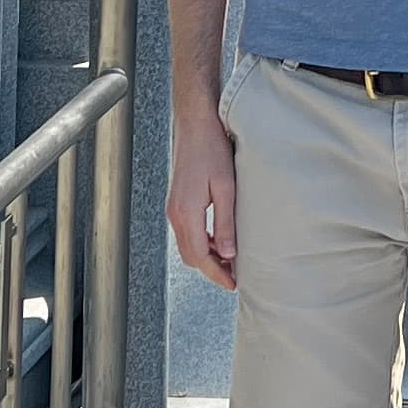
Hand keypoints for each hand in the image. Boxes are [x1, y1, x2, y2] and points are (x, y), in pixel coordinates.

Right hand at [167, 103, 237, 290]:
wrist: (196, 123)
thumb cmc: (211, 149)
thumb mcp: (226, 188)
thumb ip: (226, 223)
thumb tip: (230, 254)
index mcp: (187, 213)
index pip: (200, 256)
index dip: (217, 274)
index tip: (233, 283)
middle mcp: (176, 213)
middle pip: (191, 256)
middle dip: (211, 269)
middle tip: (233, 276)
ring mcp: (174, 207)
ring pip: (188, 245)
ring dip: (207, 256)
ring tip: (230, 260)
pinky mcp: (177, 201)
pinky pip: (187, 231)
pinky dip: (202, 241)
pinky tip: (219, 238)